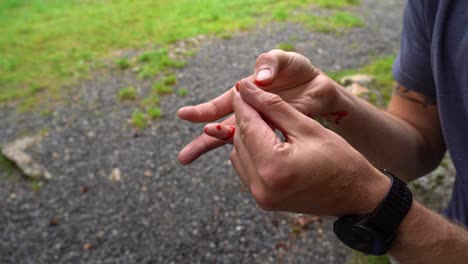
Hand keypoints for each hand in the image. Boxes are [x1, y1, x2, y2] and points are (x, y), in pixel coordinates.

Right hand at [177, 49, 346, 164]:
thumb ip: (270, 63)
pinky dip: (249, 156)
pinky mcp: (276, 136)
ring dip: (221, 155)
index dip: (202, 111)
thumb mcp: (282, 61)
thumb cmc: (295, 70)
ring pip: (238, 144)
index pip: (218, 106)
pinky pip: (262, 148)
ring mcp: (261, 128)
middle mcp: (246, 114)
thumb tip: (260, 78)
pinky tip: (242, 167)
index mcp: (242, 95)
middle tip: (183, 158)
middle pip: (221, 130)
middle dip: (202, 142)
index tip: (184, 115)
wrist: (318, 87)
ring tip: (200, 167)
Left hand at [224, 79, 389, 215]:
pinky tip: (264, 138)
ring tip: (261, 117)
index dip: (243, 102)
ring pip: (238, 154)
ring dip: (246, 134)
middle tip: (253, 97)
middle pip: (240, 140)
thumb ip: (273, 106)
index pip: (248, 125)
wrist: (356, 196)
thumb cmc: (340, 160)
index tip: (242, 85)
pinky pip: (246, 168)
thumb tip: (246, 88)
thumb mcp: (307, 127)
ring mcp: (261, 197)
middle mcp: (261, 186)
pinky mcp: (263, 200)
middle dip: (245, 117)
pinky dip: (250, 151)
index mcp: (274, 166)